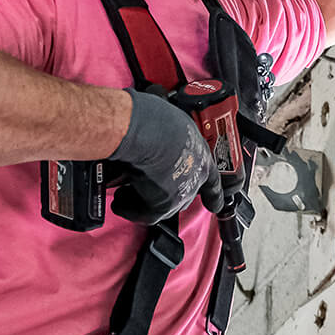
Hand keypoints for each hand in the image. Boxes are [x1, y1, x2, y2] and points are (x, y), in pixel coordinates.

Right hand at [109, 89, 224, 223]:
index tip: (215, 206)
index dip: (213, 194)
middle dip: (164, 191)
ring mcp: (180, 193)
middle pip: (183, 195)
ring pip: (162, 205)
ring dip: (143, 199)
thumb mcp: (171, 123)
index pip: (212, 181)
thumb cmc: (158, 119)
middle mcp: (194, 177)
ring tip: (125, 191)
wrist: (148, 132)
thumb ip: (168, 136)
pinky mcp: (161, 205)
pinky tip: (119, 200)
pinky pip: (144, 214)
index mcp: (201, 155)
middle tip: (144, 183)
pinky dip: (128, 208)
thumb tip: (155, 134)